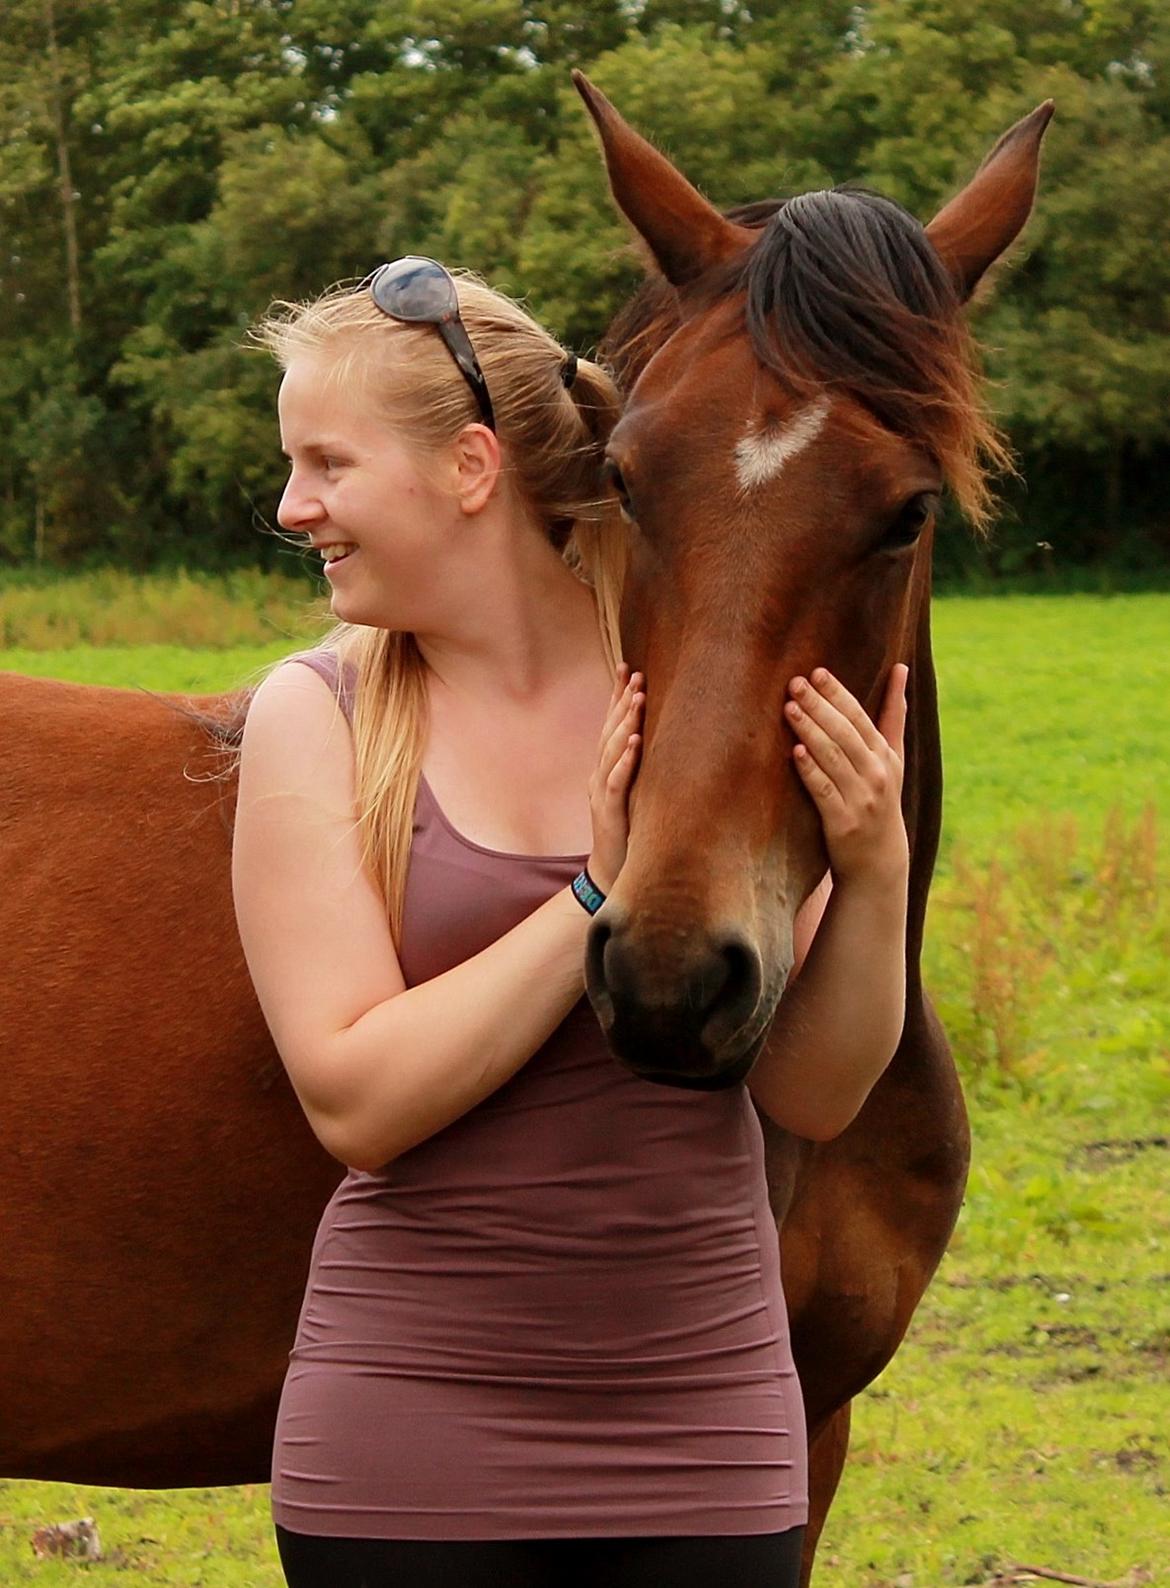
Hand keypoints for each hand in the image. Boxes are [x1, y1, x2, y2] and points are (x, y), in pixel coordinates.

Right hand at [587, 663, 643, 893]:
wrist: (611, 873)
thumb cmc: (628, 831)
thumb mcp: (634, 793)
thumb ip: (640, 767)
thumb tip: (661, 740)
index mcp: (605, 768)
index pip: (610, 724)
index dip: (615, 695)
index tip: (626, 666)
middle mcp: (599, 774)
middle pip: (609, 730)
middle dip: (621, 700)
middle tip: (635, 673)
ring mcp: (601, 792)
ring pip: (611, 750)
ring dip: (625, 723)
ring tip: (639, 698)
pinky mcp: (609, 812)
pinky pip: (617, 782)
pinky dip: (626, 760)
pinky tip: (637, 742)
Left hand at [785, 664, 908, 887]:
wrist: (878, 858)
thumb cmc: (881, 796)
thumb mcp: (894, 757)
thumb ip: (894, 714)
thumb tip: (901, 668)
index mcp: (886, 755)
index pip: (860, 718)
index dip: (838, 694)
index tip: (818, 672)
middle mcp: (877, 774)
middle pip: (845, 734)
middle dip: (820, 706)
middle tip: (795, 683)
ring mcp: (861, 798)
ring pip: (833, 758)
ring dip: (810, 731)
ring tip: (789, 709)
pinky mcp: (843, 822)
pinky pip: (824, 791)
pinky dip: (811, 771)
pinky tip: (796, 753)